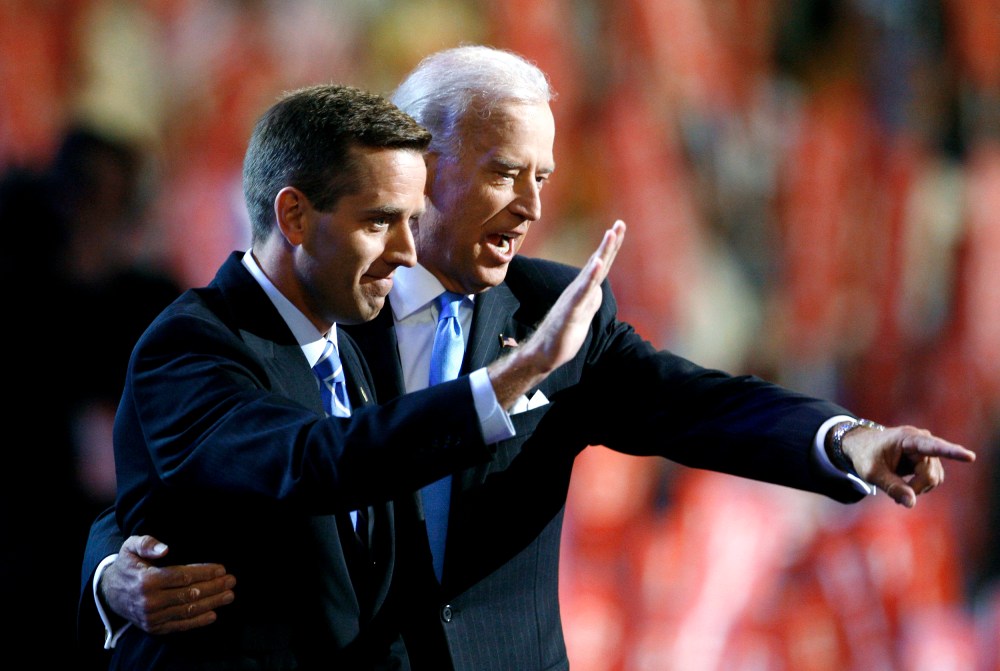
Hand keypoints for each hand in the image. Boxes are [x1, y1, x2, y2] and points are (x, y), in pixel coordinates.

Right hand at [101, 535, 235, 634]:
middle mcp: (150, 601)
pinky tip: (213, 614)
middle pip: (190, 594)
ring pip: (188, 610)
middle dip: (214, 587)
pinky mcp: (154, 627)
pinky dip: (198, 621)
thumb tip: (165, 548)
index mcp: (147, 579)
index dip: (205, 573)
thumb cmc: (127, 565)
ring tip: (229, 595)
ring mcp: (152, 617)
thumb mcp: (130, 547)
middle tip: (232, 581)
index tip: (221, 569)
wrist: (109, 593)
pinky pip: (179, 625)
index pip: (183, 576)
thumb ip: (147, 543)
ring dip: (212, 603)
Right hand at [525, 219, 625, 369]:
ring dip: (602, 252)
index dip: (611, 247)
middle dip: (610, 243)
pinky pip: (582, 292)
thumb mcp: (584, 312)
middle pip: (598, 262)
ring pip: (591, 273)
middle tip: (620, 223)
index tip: (619, 227)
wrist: (543, 353)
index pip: (601, 265)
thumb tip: (597, 287)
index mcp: (584, 290)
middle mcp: (579, 290)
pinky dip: (590, 277)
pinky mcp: (571, 312)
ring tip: (611, 234)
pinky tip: (597, 264)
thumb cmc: (563, 333)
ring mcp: (574, 299)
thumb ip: (590, 297)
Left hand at [841, 424, 975, 507]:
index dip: (951, 452)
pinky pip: (933, 479)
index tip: (970, 457)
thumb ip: (891, 486)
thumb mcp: (872, 473)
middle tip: (895, 496)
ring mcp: (927, 451)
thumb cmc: (865, 455)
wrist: (862, 446)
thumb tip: (911, 503)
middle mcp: (921, 441)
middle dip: (915, 487)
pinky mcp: (928, 460)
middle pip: (930, 473)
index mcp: (907, 438)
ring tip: (898, 486)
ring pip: (934, 478)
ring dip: (918, 487)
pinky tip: (907, 485)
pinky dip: (921, 486)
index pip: (932, 446)